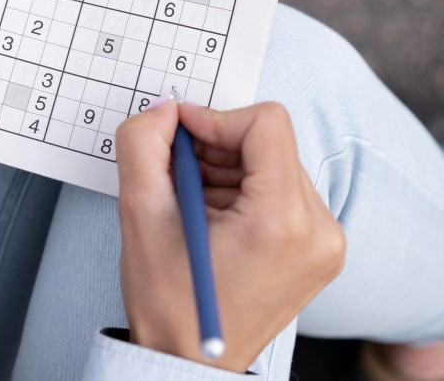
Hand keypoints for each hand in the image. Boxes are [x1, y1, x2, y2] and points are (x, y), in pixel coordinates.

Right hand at [116, 100, 345, 372]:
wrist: (188, 361)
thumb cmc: (168, 302)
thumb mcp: (140, 215)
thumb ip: (143, 145)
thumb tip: (164, 109)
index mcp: (282, 222)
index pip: (266, 123)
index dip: (214, 118)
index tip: (178, 135)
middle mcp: (319, 229)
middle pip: (269, 144)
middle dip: (216, 149)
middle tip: (176, 175)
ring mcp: (324, 242)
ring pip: (273, 163)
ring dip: (226, 170)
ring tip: (191, 204)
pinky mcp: (318, 249)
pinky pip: (281, 190)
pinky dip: (241, 190)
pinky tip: (210, 217)